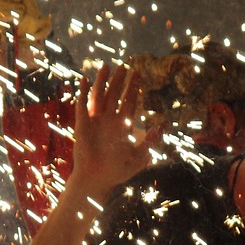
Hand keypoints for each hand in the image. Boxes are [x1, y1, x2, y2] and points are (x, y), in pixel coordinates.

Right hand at [70, 63, 151, 200]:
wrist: (96, 179)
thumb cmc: (117, 171)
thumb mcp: (138, 158)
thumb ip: (150, 142)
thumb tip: (162, 126)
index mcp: (122, 125)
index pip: (129, 101)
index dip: (133, 88)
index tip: (138, 73)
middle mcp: (109, 120)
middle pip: (115, 94)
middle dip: (119, 80)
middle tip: (124, 65)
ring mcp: (95, 121)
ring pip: (99, 95)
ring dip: (102, 81)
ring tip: (107, 66)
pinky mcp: (82, 124)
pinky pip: (82, 105)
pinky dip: (83, 92)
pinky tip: (84, 79)